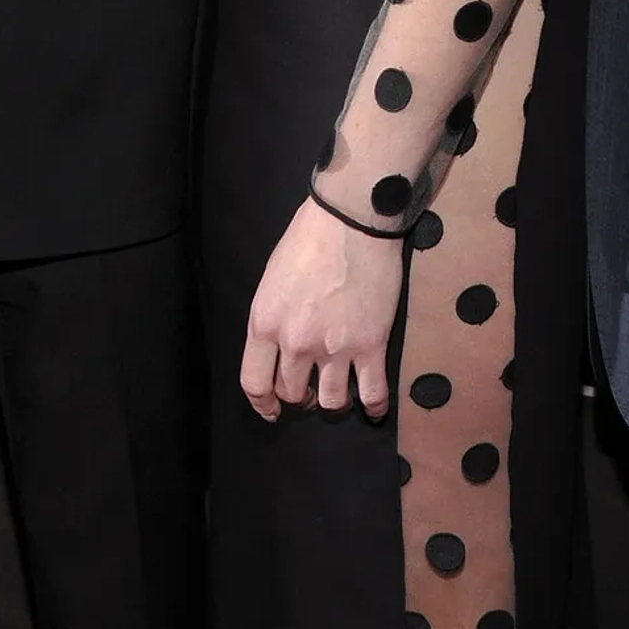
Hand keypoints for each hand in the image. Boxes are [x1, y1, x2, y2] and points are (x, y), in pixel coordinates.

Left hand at [241, 200, 403, 422]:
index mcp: (265, 323)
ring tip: (339, 392)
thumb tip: (279, 345)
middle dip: (300, 396)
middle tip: (310, 389)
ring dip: (333, 402)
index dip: (263, 403)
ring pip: (331, 401)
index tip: (271, 409)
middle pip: (292, 393)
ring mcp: (334, 346)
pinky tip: (374, 407)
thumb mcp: (272, 279)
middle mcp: (296, 341)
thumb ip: (272, 318)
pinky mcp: (370, 344)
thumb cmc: (310, 238)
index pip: (254, 382)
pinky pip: (372, 393)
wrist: (352, 219)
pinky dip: (373, 407)